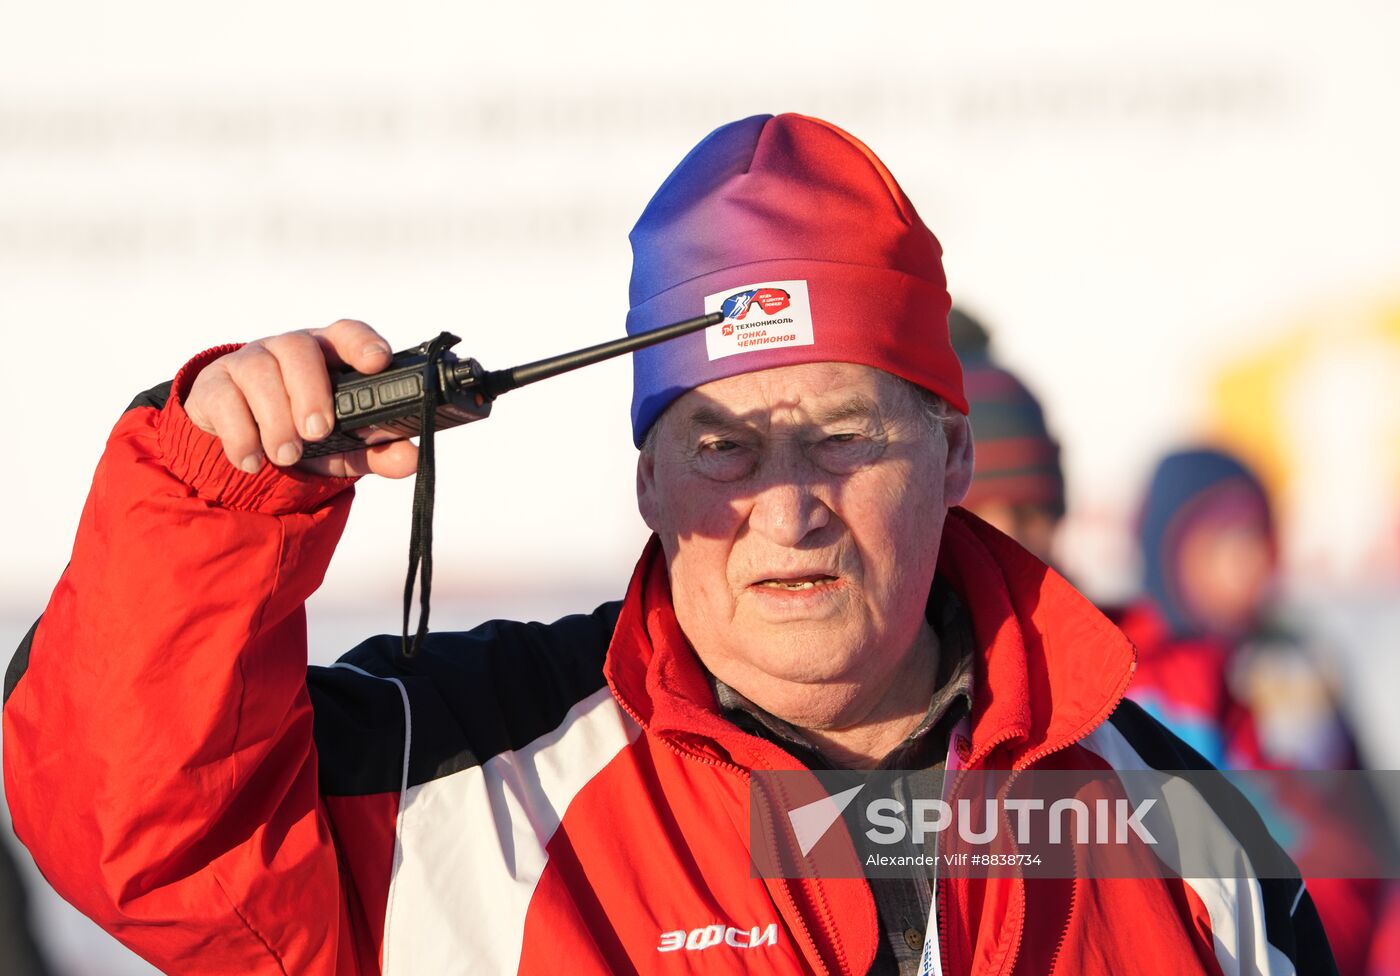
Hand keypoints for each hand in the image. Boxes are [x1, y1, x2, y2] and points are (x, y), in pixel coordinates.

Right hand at [184, 319, 418, 478]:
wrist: (246, 442)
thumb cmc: (305, 431)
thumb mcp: (345, 445)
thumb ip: (378, 450)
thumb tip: (409, 460)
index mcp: (329, 355)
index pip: (347, 333)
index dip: (363, 343)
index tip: (377, 362)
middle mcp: (289, 349)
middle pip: (298, 349)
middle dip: (310, 391)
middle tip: (318, 431)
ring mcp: (248, 362)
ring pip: (258, 372)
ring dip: (275, 418)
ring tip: (286, 456)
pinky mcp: (214, 386)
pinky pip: (222, 399)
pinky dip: (239, 435)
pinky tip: (252, 461)